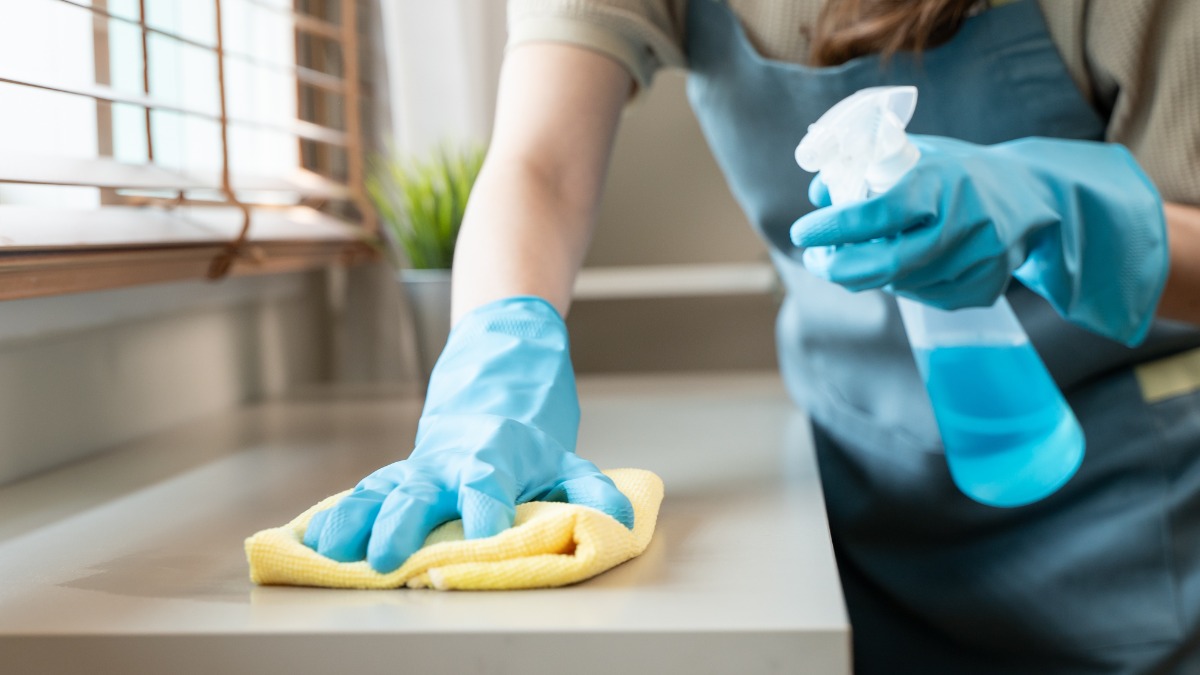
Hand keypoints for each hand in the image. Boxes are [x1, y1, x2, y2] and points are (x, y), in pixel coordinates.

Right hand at [303, 296, 633, 572]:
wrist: (494, 364)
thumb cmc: (530, 426)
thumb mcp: (566, 454)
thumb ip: (589, 488)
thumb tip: (620, 518)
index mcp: (495, 454)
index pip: (490, 483)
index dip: (488, 509)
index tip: (485, 538)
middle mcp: (450, 460)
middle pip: (422, 491)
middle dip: (403, 524)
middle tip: (385, 559)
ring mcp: (420, 465)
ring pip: (383, 490)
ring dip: (358, 520)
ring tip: (330, 549)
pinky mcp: (400, 473)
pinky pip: (368, 493)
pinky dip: (341, 514)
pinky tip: (313, 538)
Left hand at [790, 135, 1167, 345]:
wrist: (1031, 197)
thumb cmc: (956, 172)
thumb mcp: (915, 153)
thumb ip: (863, 167)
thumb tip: (817, 193)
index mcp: (942, 182)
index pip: (878, 213)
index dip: (834, 227)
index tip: (802, 232)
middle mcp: (964, 222)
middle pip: (886, 264)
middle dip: (838, 267)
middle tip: (814, 261)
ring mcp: (978, 261)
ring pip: (900, 285)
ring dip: (869, 275)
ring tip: (859, 255)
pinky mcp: (984, 289)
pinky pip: (925, 298)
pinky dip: (903, 284)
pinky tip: (905, 264)